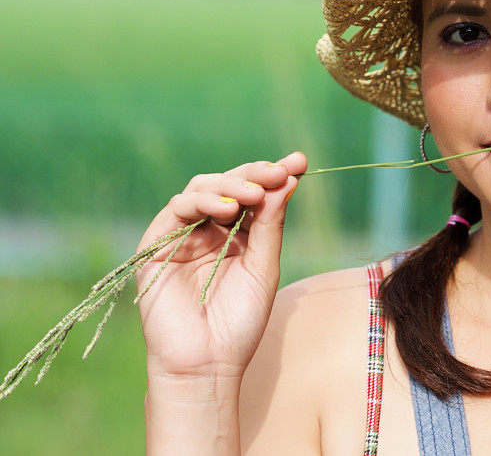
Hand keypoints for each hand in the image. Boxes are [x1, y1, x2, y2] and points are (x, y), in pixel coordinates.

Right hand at [135, 151, 306, 380]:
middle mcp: (208, 229)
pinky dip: (201, 201)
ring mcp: (182, 235)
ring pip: (201, 189)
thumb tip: (287, 181)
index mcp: (236, 234)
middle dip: (255, 174)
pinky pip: (176, 209)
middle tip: (278, 173)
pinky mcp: (157, 244)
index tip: (299, 161)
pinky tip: (227, 208)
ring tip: (254, 194)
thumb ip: (270, 224)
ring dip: (230, 185)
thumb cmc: (239, 322)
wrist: (208, 364)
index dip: (274, 175)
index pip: (253, 193)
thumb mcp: (264, 267)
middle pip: (228, 184)